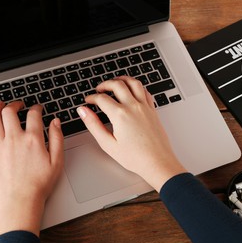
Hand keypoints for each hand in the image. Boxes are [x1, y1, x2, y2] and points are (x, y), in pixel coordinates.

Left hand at [0, 101, 63, 236]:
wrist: (20, 202)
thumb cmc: (39, 185)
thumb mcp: (57, 161)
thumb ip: (57, 139)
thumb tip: (56, 123)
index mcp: (33, 139)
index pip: (34, 115)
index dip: (37, 108)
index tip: (38, 108)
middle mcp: (14, 139)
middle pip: (10, 112)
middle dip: (15, 104)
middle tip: (18, 104)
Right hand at [77, 76, 186, 191]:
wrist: (158, 162)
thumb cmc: (135, 157)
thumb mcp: (108, 144)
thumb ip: (94, 125)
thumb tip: (83, 111)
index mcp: (120, 115)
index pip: (102, 98)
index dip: (92, 98)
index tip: (88, 101)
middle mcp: (134, 107)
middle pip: (117, 85)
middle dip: (105, 84)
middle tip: (99, 89)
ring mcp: (145, 107)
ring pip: (134, 83)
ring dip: (122, 79)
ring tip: (115, 82)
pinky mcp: (153, 111)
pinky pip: (145, 91)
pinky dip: (137, 87)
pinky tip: (133, 90)